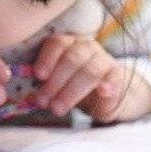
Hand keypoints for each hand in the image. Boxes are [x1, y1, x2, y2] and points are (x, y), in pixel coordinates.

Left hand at [33, 33, 150, 121]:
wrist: (104, 94)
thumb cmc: (73, 84)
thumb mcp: (56, 81)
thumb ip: (44, 82)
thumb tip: (32, 88)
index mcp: (68, 43)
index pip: (57, 43)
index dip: (47, 59)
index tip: (39, 76)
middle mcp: (86, 46)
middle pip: (71, 59)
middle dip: (55, 82)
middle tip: (44, 101)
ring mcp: (103, 59)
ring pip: (89, 71)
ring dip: (72, 91)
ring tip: (58, 108)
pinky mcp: (117, 75)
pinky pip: (113, 77)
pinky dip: (107, 84)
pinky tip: (102, 92)